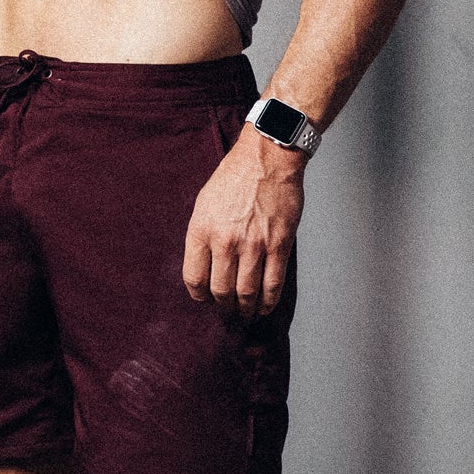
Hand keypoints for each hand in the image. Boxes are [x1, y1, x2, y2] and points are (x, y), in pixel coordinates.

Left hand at [184, 128, 306, 315]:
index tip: (205, 300)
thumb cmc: (234, 177)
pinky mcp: (279, 245)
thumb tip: (205, 265)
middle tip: (227, 312)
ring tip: (246, 314)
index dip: (200, 296)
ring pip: (247, 292)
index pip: (194, 279)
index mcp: (201, 230)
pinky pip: (273, 283)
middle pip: (221, 290)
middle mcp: (225, 241)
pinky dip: (269, 301)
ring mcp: (254, 245)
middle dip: (224, 307)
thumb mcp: (204, 204)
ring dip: (246, 309)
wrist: (267, 160)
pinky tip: (265, 307)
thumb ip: (202, 235)